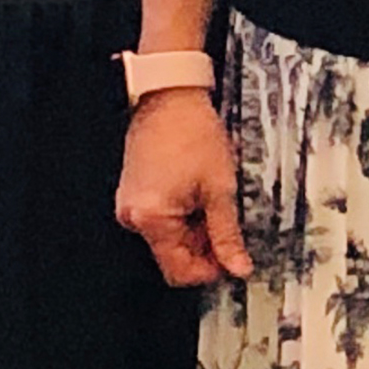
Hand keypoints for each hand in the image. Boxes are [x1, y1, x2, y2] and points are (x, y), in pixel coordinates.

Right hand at [114, 89, 250, 287]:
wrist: (170, 97)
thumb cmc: (193, 135)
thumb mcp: (219, 189)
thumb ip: (227, 235)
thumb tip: (238, 268)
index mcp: (151, 219)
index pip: (179, 272)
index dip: (210, 270)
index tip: (232, 258)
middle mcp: (132, 216)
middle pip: (173, 255)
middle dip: (203, 247)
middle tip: (227, 224)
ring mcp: (130, 203)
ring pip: (168, 238)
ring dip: (194, 230)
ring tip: (211, 200)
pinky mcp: (133, 191)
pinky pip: (159, 219)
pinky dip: (181, 216)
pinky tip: (196, 193)